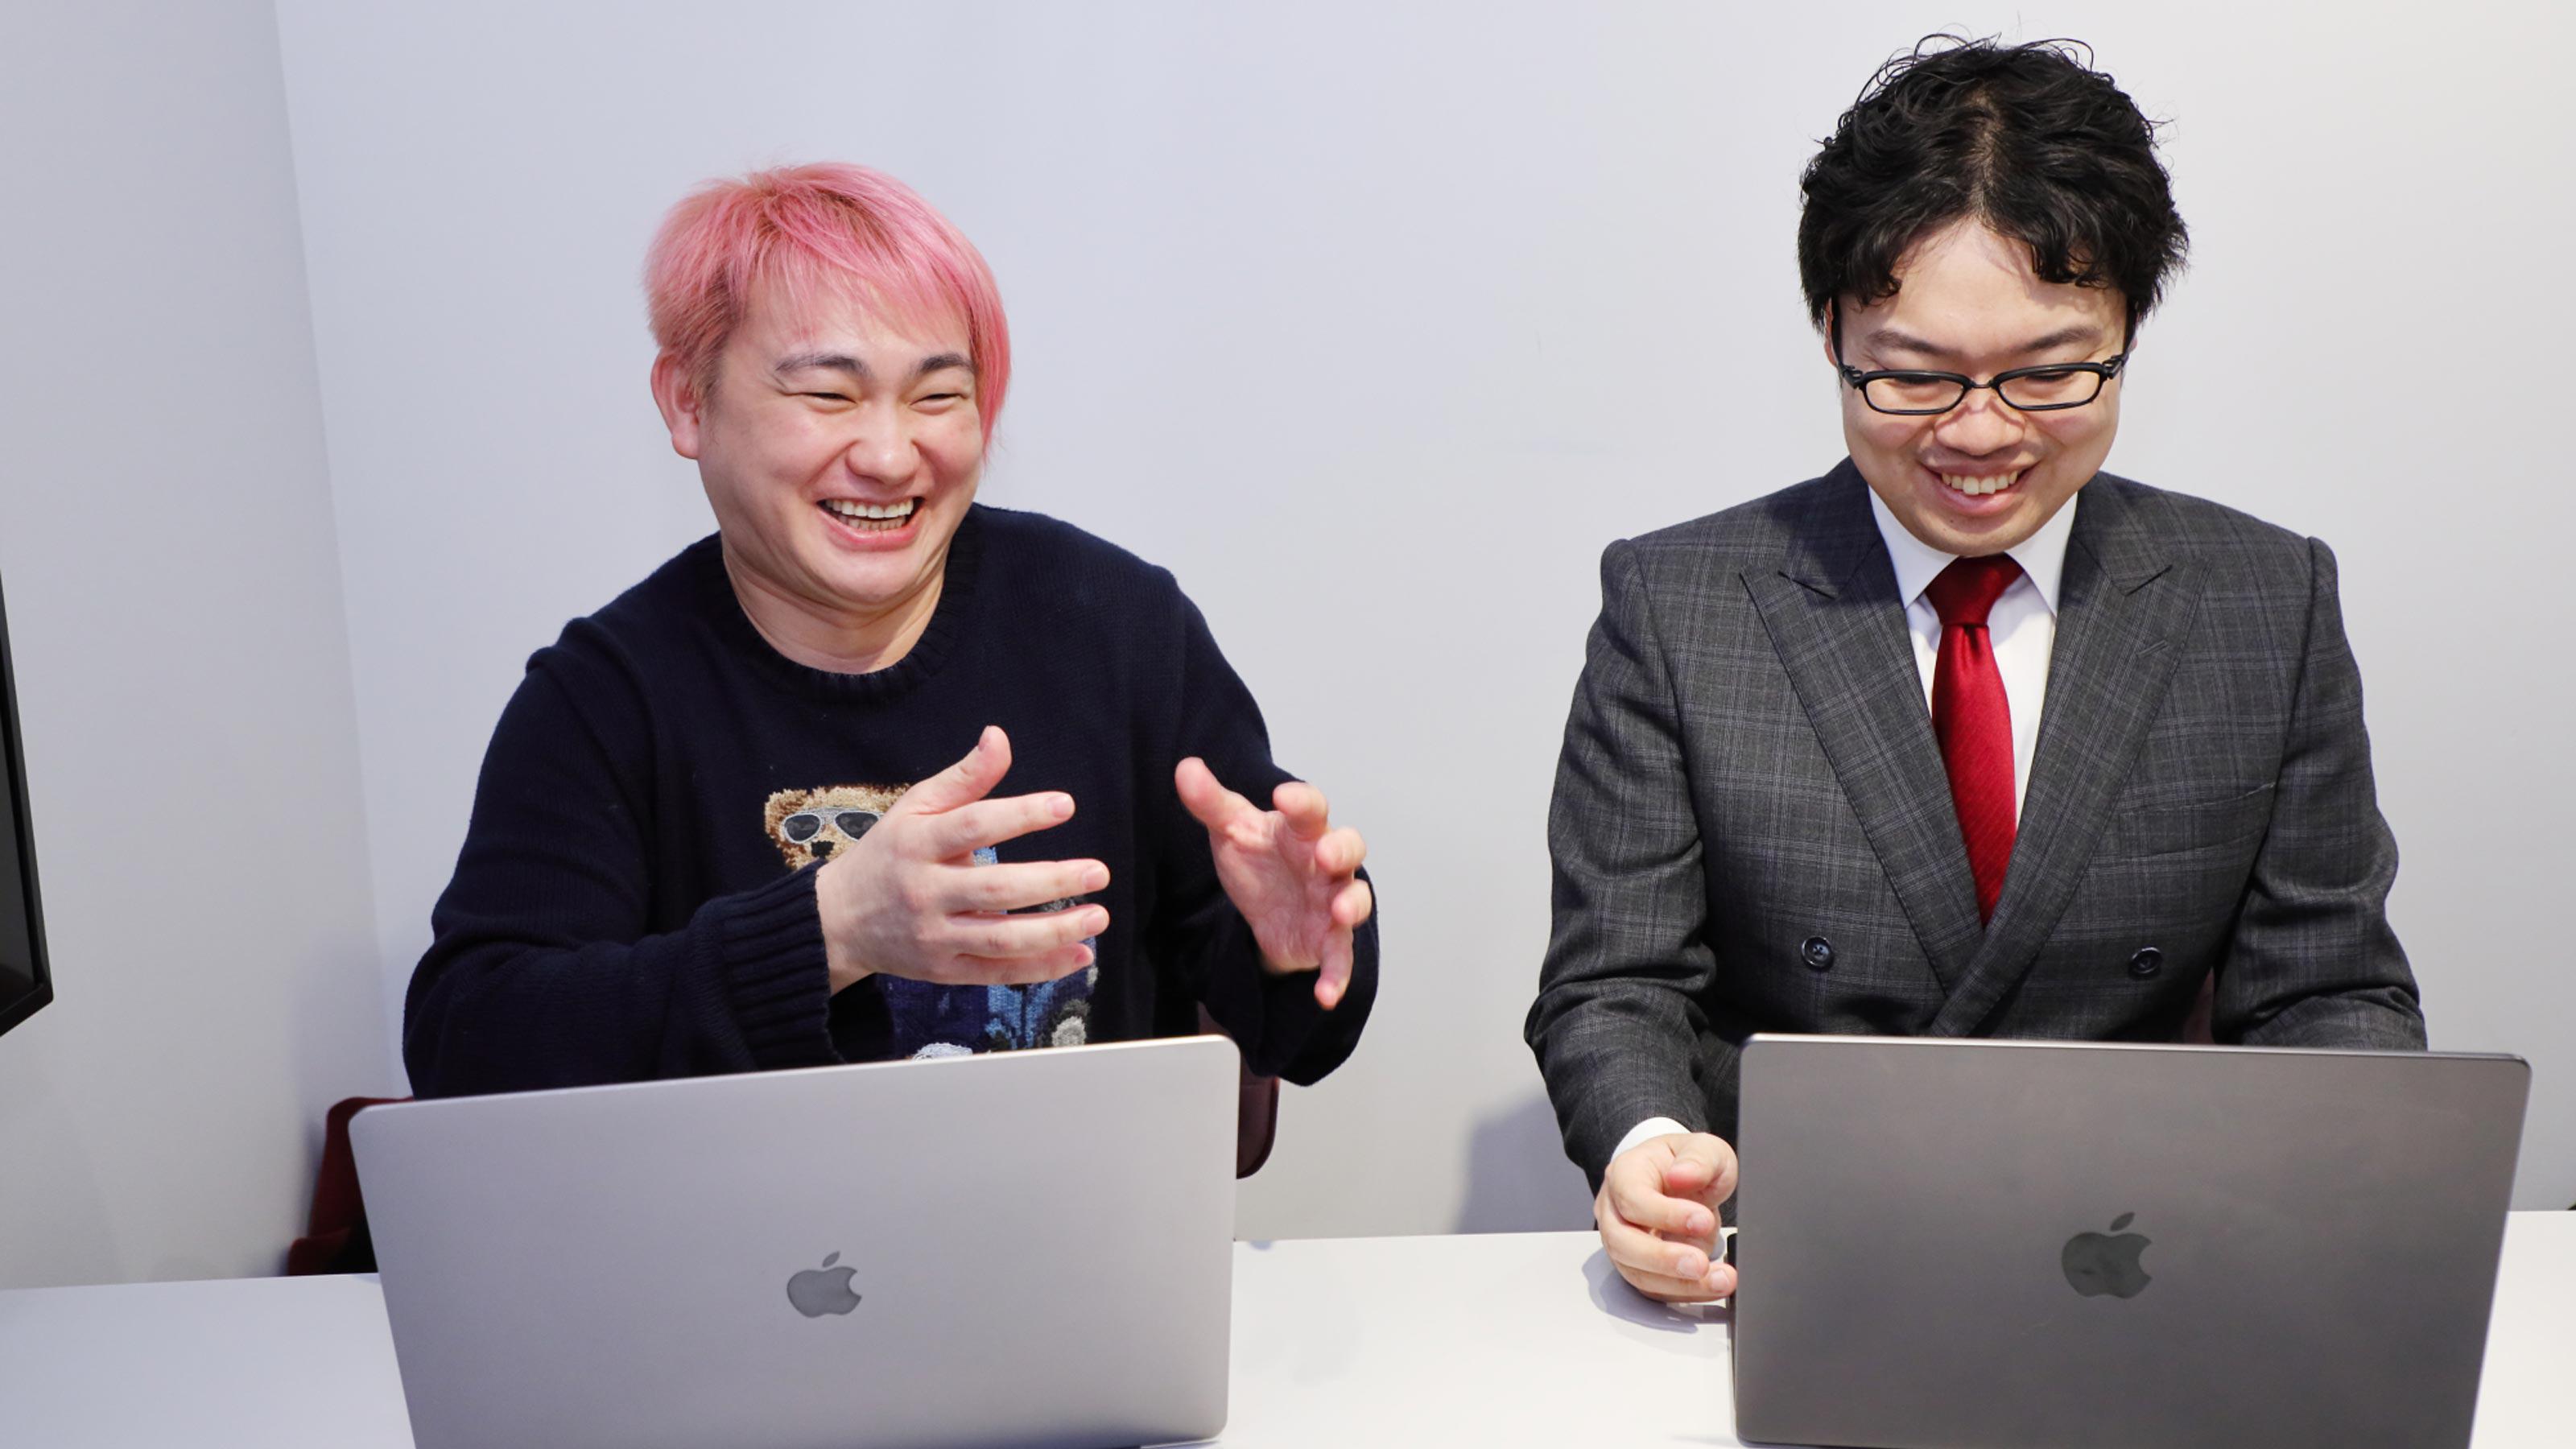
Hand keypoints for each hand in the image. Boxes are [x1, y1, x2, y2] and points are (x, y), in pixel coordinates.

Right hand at [815, 726, 1109, 992]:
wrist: (839, 921)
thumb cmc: (890, 853)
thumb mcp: (915, 808)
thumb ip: (964, 778)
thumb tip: (999, 737)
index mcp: (918, 844)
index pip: (973, 826)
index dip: (1021, 814)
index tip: (1066, 804)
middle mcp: (925, 893)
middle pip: (995, 889)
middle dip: (1052, 881)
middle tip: (1098, 871)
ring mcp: (935, 937)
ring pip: (1001, 939)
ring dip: (1056, 931)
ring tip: (1099, 916)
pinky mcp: (945, 971)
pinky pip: (998, 973)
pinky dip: (1042, 968)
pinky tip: (1081, 954)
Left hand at [1174, 758, 1372, 1008]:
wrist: (1263, 912)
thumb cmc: (1260, 861)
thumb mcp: (1231, 831)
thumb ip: (1210, 803)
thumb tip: (1186, 768)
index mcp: (1301, 830)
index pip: (1311, 807)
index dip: (1302, 801)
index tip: (1284, 796)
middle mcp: (1325, 863)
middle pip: (1349, 848)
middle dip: (1341, 850)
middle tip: (1324, 853)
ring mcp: (1332, 902)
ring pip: (1356, 898)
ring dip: (1352, 904)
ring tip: (1340, 911)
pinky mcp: (1328, 940)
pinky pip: (1340, 957)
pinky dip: (1337, 975)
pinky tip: (1326, 994)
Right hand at [1596, 1132, 1737, 1302]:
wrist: (1681, 1180)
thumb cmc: (1686, 1163)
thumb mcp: (1703, 1148)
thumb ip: (1698, 1159)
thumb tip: (1682, 1175)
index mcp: (1624, 1173)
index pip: (1631, 1198)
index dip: (1665, 1214)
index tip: (1703, 1219)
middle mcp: (1614, 1210)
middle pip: (1622, 1243)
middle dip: (1663, 1259)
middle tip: (1700, 1264)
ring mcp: (1622, 1242)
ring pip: (1636, 1273)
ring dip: (1679, 1283)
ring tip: (1720, 1280)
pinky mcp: (1639, 1267)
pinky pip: (1655, 1288)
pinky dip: (1685, 1291)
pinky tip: (1713, 1285)